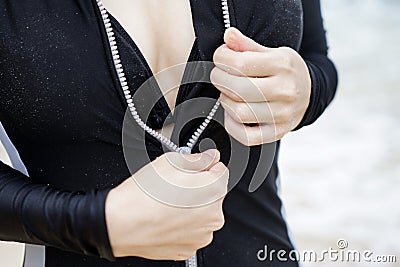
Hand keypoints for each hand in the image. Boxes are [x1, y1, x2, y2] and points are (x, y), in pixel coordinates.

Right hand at [105, 149, 227, 259]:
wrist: (120, 224)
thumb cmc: (143, 195)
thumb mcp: (171, 162)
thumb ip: (197, 159)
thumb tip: (210, 157)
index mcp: (214, 191)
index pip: (221, 171)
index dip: (206, 167)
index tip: (194, 169)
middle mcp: (214, 216)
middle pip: (213, 194)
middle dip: (199, 187)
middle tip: (175, 186)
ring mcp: (201, 236)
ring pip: (202, 214)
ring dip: (192, 207)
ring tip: (168, 202)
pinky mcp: (189, 248)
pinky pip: (191, 231)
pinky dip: (182, 224)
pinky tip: (166, 217)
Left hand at [211, 27, 310, 145]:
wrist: (308, 95)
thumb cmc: (285, 72)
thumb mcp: (271, 52)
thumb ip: (247, 45)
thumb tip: (228, 36)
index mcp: (283, 65)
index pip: (242, 63)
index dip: (222, 59)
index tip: (220, 58)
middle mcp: (285, 91)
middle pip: (239, 89)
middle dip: (219, 80)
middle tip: (219, 76)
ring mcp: (282, 115)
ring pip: (239, 112)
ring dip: (225, 101)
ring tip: (228, 93)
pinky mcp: (276, 133)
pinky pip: (245, 136)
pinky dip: (232, 125)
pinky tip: (233, 113)